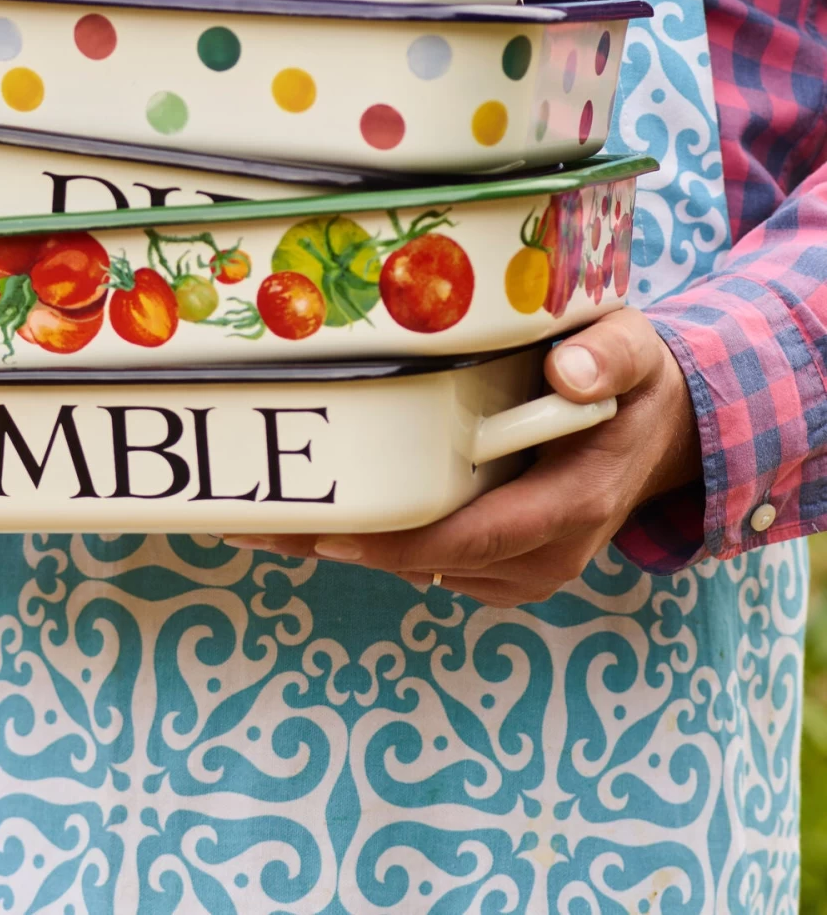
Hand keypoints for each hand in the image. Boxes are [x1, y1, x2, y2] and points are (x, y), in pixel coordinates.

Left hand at [222, 308, 700, 605]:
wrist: (660, 433)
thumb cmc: (634, 383)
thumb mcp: (634, 352)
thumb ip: (609, 356)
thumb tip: (569, 370)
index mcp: (575, 503)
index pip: (476, 536)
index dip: (401, 540)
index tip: (330, 530)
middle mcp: (550, 552)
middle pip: (432, 561)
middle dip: (347, 544)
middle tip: (261, 523)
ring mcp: (527, 567)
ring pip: (424, 569)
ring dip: (353, 546)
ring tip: (267, 519)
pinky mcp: (506, 564)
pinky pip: (433, 561)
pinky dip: (381, 541)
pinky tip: (325, 512)